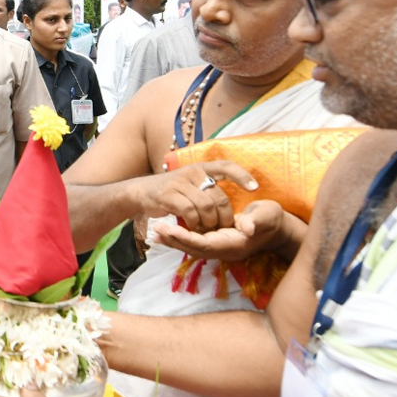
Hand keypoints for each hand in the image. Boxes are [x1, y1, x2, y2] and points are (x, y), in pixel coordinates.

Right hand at [133, 160, 256, 232]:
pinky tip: (194, 228)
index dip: (242, 176)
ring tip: (208, 230)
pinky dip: (195, 223)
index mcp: (201, 167)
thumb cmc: (172, 191)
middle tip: (223, 228)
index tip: (255, 188)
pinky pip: (189, 212)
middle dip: (224, 216)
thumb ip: (208, 188)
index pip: (226, 166)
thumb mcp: (191, 183)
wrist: (141, 192)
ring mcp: (180, 183)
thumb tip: (230, 202)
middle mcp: (192, 172)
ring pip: (206, 206)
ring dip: (209, 222)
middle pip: (218, 197)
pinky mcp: (168, 195)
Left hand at [152, 200, 304, 262]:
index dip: (186, 238)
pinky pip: (195, 242)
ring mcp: (219, 247)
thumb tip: (246, 227)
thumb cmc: (272, 219)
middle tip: (155, 231)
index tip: (169, 229)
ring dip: (174, 240)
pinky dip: (180, 237)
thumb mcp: (267, 216)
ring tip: (155, 233)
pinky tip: (167, 231)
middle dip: (174, 241)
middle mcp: (223, 250)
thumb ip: (256, 221)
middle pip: (194, 249)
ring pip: (192, 247)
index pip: (204, 244)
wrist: (278, 228)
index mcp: (233, 245)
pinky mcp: (216, 242)